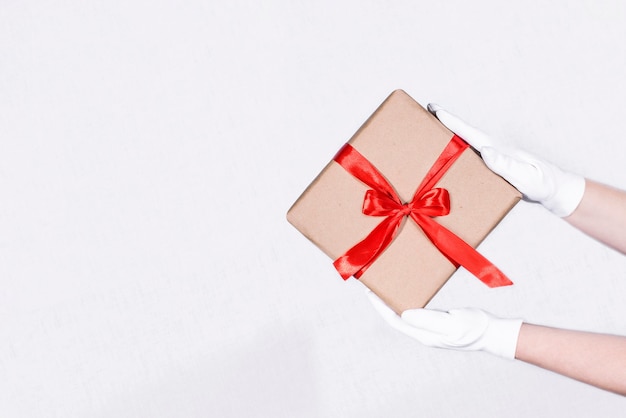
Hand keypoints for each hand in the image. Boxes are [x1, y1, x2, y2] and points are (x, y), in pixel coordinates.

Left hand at [367, 291, 522, 358]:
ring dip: (393, 300)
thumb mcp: (451, 324)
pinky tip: (406, 288)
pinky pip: (416, 308)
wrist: (493, 332)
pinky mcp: (437, 320)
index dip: (380, 307)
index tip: (370, 292)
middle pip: (395, 316)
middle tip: (373, 284)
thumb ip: (428, 320)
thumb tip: (403, 315)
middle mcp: (423, 331)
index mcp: (423, 334)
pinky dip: (407, 298)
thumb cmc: (474, 328)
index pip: (394, 320)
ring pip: (404, 312)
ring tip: (385, 284)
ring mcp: (429, 326)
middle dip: (382, 302)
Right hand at [427, 104, 584, 216]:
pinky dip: (452, 160)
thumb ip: (508, 165)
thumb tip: (486, 150)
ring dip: (443, 142)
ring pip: (461, 148)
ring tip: (424, 138)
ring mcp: (489, 160)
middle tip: (419, 116)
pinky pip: (465, 164)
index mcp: (495, 149)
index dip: (450, 120)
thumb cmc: (542, 183)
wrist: (553, 192)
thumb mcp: (527, 176)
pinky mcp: (490, 171)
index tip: (433, 108)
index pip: (468, 132)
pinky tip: (442, 165)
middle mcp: (490, 151)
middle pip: (460, 135)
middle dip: (441, 125)